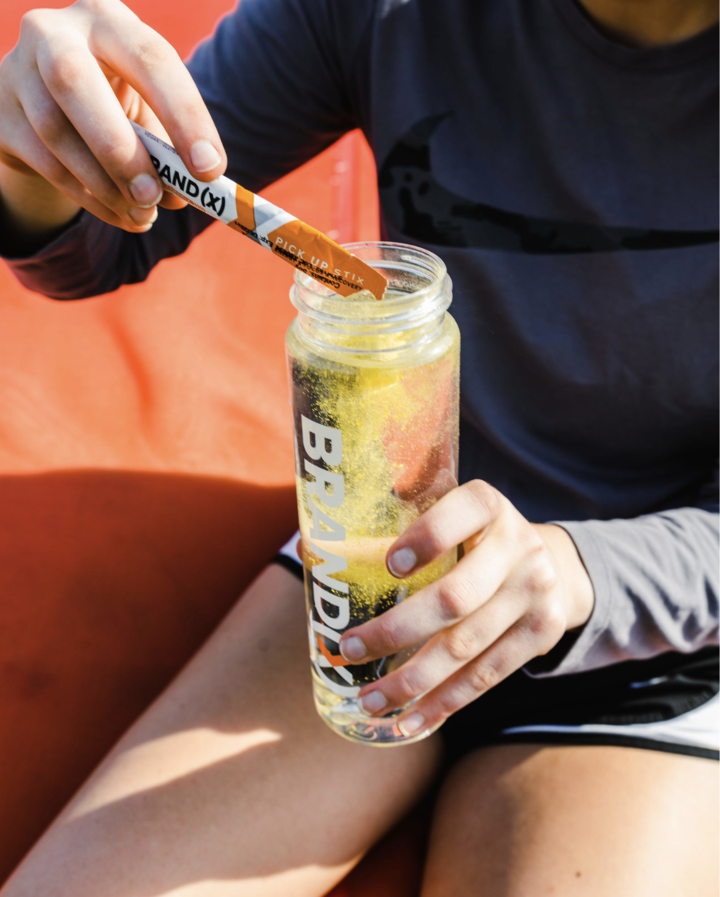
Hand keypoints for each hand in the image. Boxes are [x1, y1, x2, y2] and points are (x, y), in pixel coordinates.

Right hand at [0, 0, 225, 235]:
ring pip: (55, 131)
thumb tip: (182, 198)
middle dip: (121, 149)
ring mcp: (16, 71)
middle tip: (156, 197)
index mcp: (108, 20)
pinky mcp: (2, 116)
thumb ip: (167, 149)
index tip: (210, 169)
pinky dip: (90, 199)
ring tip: (145, 216)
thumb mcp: (147, 112)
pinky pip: (46, 164)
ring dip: (106, 185)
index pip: (151, 58)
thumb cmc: (116, 103)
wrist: (50, 103)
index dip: (185, 115)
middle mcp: (53, 32)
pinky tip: (121, 215)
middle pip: (74, 81)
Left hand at [338, 480, 594, 737]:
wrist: (554, 563)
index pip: (461, 513)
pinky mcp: (541, 633)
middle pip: (455, 597)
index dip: (427, 539)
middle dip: (396, 631)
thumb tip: (314, 548)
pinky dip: (444, 702)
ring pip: (465, 646)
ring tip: (369, 699)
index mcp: (488, 505)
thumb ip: (404, 519)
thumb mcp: (454, 513)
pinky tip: (410, 720)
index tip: (389, 566)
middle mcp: (519, 546)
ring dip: (412, 680)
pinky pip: (486, 676)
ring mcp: (534, 592)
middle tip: (350, 649)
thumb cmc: (474, 538)